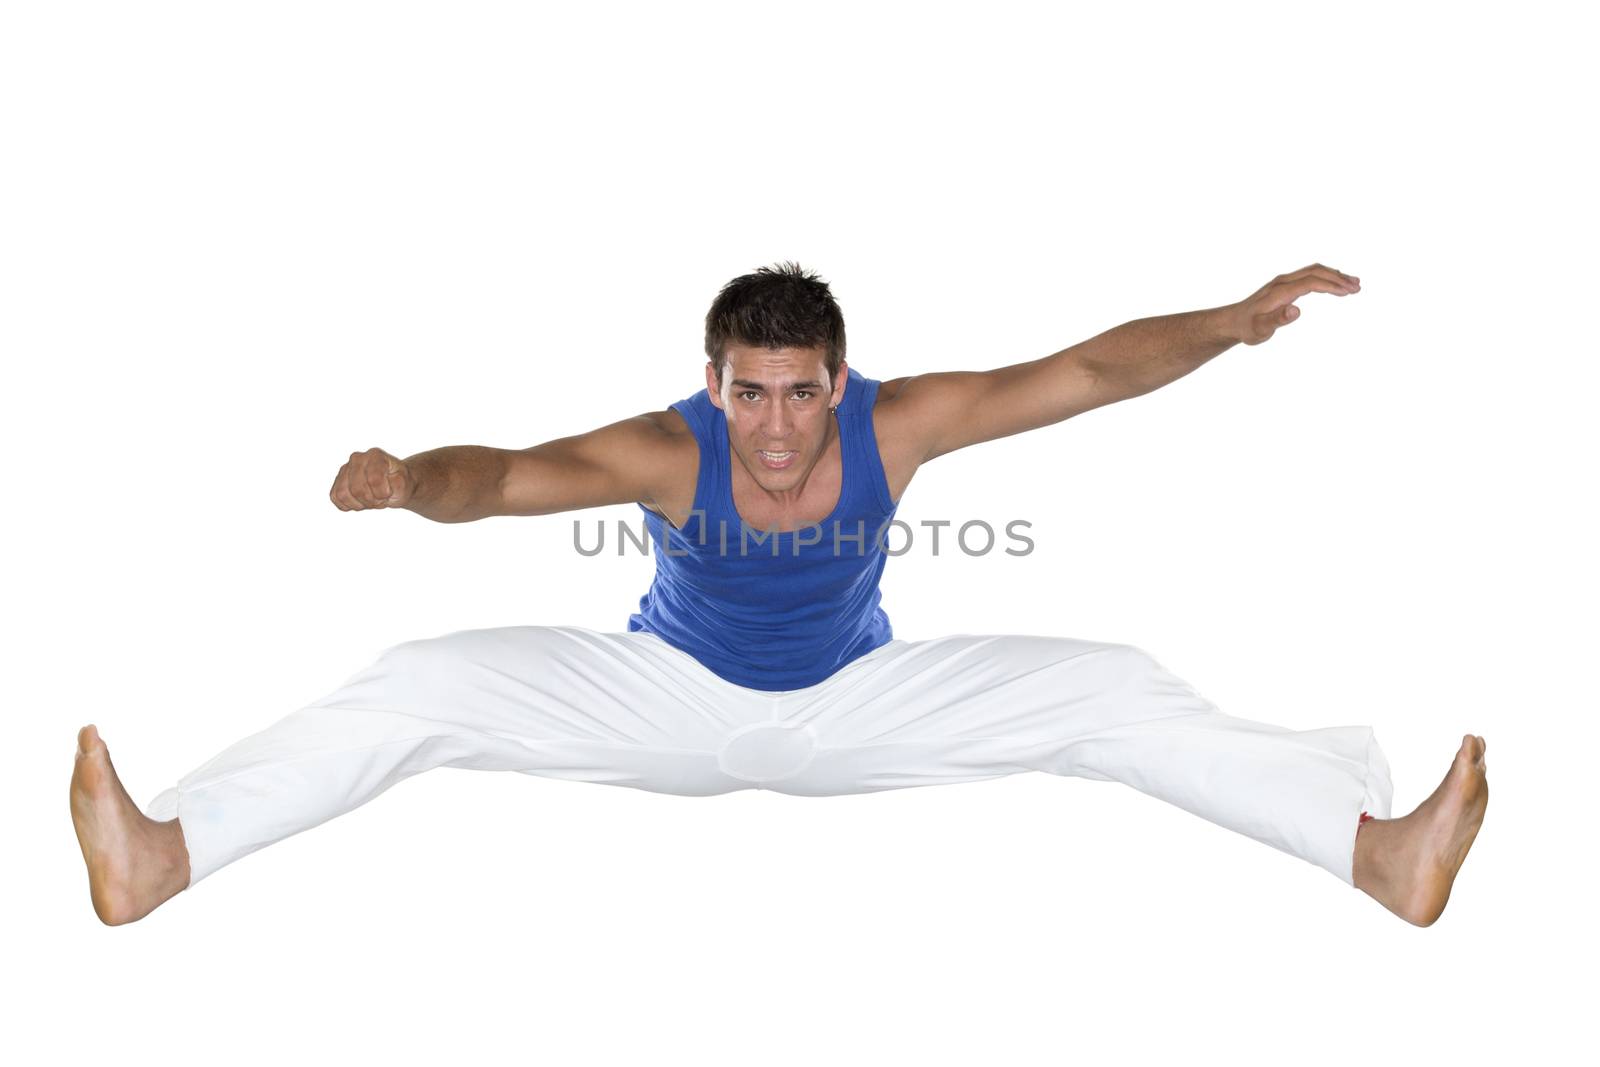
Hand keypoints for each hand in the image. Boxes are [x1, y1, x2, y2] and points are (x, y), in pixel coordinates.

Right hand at [329, 447, 414, 510]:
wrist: (393, 484)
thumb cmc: (398, 483)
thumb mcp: (405, 484)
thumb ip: (397, 484)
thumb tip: (379, 483)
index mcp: (376, 455)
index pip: (374, 480)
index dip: (382, 494)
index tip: (389, 493)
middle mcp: (357, 458)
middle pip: (357, 489)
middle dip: (371, 501)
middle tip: (380, 499)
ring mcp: (345, 469)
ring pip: (343, 494)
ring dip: (360, 504)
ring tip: (371, 500)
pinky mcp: (338, 481)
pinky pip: (336, 498)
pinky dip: (349, 505)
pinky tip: (361, 501)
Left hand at [1225, 263, 1359, 345]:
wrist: (1233, 322)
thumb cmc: (1247, 328)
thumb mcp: (1260, 329)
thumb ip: (1277, 320)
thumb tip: (1296, 310)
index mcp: (1280, 291)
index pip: (1311, 282)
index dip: (1331, 285)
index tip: (1349, 292)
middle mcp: (1283, 282)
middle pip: (1315, 272)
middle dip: (1338, 278)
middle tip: (1358, 287)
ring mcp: (1283, 282)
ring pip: (1314, 271)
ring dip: (1334, 275)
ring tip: (1354, 284)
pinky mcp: (1284, 285)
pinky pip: (1309, 275)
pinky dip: (1326, 277)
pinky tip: (1335, 285)